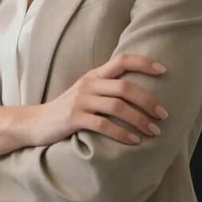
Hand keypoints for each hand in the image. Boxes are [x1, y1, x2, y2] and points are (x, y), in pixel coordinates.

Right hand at [30, 53, 168, 146]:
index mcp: (94, 75)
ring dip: (139, 119)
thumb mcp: (87, 93)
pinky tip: (134, 141)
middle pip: (124, 86)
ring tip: (154, 132)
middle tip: (164, 115)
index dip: (143, 62)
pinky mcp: (74, 119)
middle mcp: (88, 84)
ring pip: (117, 106)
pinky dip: (122, 134)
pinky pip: (103, 125)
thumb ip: (107, 89)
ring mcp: (80, 100)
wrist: (37, 122)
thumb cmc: (69, 110)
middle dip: (148, 100)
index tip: (163, 71)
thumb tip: (142, 94)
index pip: (121, 60)